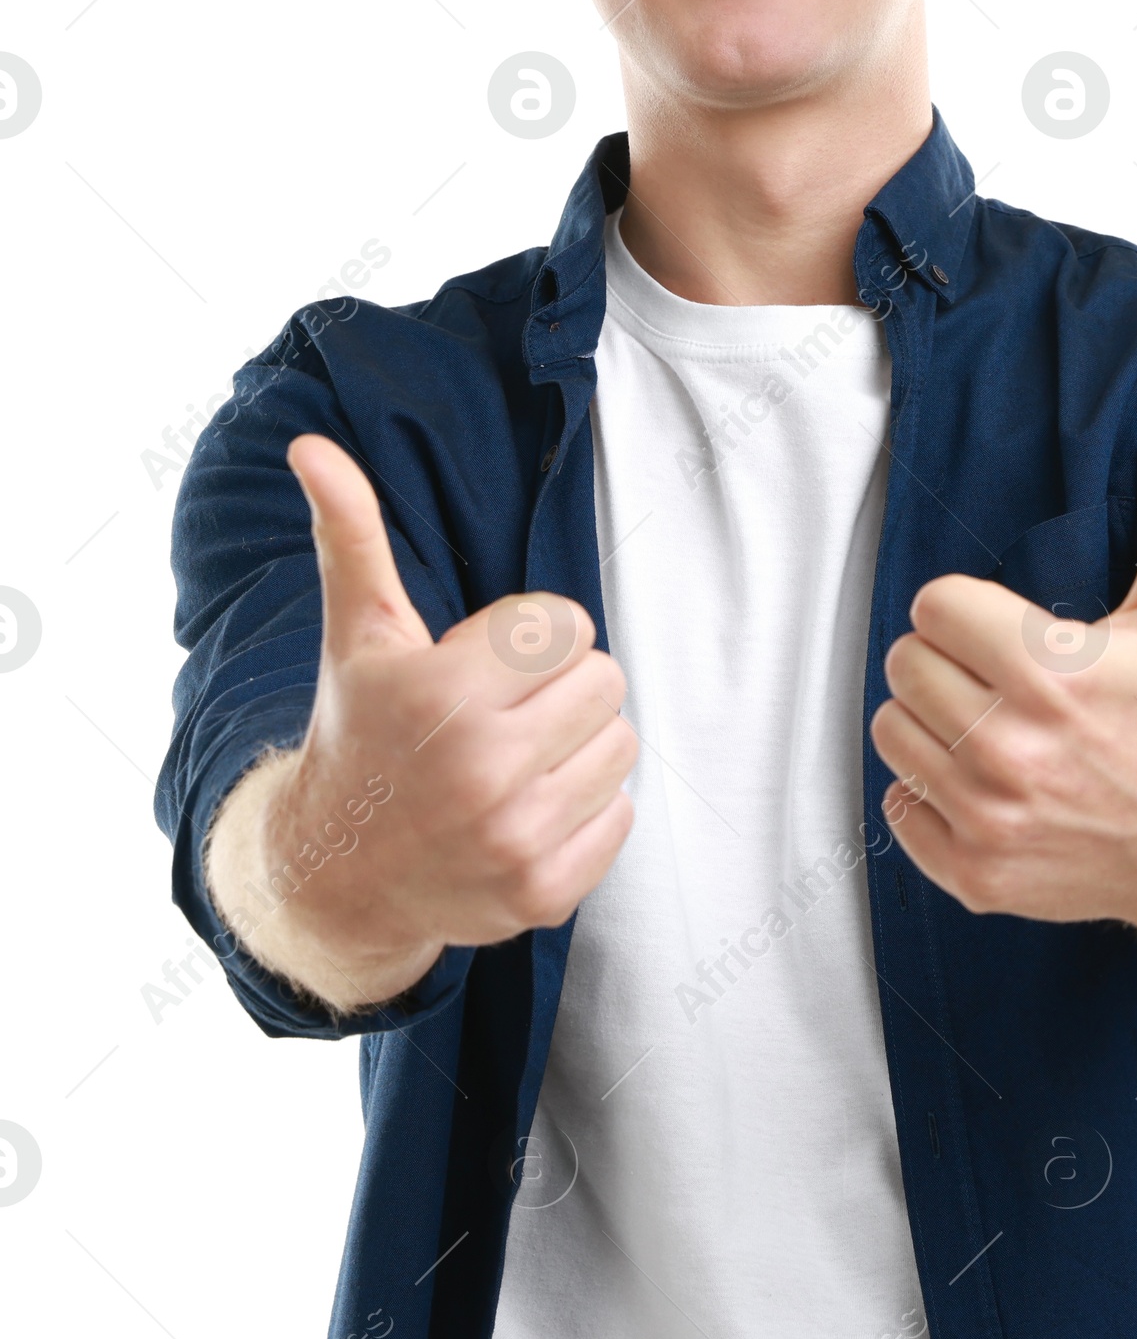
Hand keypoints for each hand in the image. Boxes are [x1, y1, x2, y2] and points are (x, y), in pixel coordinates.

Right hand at [204, 434, 636, 1009]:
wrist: (338, 873)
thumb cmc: (361, 729)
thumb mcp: (358, 633)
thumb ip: (352, 534)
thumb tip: (311, 446)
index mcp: (443, 693)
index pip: (569, 625)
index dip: (533, 638)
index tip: (486, 664)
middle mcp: (480, 770)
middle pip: (607, 681)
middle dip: (562, 686)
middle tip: (505, 711)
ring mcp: (513, 839)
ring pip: (621, 746)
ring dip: (579, 746)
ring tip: (517, 759)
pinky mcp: (542, 893)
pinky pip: (622, 816)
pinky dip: (587, 810)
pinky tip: (527, 810)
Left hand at [870, 443, 1136, 951]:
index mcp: (1052, 673)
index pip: (934, 605)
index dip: (968, 612)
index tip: (1005, 633)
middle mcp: (1013, 748)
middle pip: (903, 664)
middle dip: (945, 663)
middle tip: (998, 680)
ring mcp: (991, 817)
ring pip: (891, 731)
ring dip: (931, 724)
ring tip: (992, 728)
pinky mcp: (977, 873)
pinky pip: (897, 806)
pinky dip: (929, 796)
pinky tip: (987, 787)